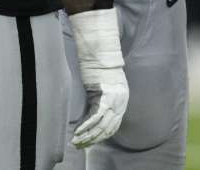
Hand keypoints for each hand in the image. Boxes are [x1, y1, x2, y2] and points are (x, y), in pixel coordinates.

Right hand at [68, 7, 128, 147]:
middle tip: (81, 145)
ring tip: (77, 142)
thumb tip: (94, 113)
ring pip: (102, 125)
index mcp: (123, 100)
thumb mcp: (105, 86)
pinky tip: (78, 132)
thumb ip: (102, 99)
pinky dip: (86, 126)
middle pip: (108, 127)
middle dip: (94, 139)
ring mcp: (115, 100)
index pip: (115, 124)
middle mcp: (121, 102)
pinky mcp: (105, 97)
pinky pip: (96, 117)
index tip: (91, 143)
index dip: (103, 136)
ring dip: (88, 135)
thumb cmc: (100, 69)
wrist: (102, 55)